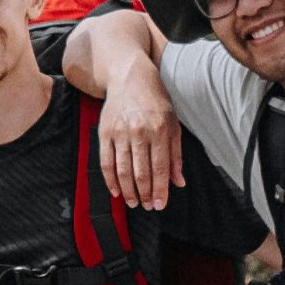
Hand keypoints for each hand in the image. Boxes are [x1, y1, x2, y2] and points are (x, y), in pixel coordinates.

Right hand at [98, 58, 184, 208]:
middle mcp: (140, 132)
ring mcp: (120, 132)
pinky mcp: (105, 132)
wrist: (130, 77)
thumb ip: (176, 154)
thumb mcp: (173, 123)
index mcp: (160, 130)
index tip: (160, 205)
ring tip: (134, 203)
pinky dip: (110, 179)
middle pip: (141, 172)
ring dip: (129, 191)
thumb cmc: (156, 100)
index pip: (160, 167)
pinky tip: (116, 191)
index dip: (160, 189)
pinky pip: (106, 161)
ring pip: (123, 170)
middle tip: (148, 207)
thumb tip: (179, 182)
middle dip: (145, 194)